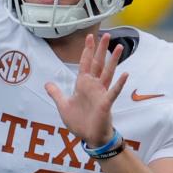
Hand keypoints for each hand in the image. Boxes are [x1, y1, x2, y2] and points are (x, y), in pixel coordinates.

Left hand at [45, 32, 127, 149]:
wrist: (89, 137)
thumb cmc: (79, 122)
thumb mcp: (63, 106)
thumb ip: (56, 94)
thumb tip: (47, 84)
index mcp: (83, 85)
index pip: (85, 63)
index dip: (87, 50)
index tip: (89, 36)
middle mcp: (93, 86)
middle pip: (98, 63)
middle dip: (101, 49)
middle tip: (106, 35)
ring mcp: (101, 93)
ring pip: (108, 73)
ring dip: (113, 60)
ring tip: (119, 47)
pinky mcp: (106, 103)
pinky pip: (113, 92)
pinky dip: (119, 84)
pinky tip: (125, 74)